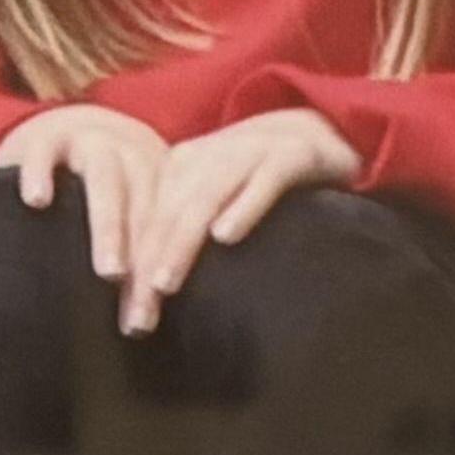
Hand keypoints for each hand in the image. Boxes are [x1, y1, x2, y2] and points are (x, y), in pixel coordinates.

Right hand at [0, 105, 172, 300]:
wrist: (67, 124)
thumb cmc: (103, 187)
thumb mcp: (133, 205)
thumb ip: (145, 248)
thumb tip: (148, 322)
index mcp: (159, 178)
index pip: (164, 230)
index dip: (158, 273)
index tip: (147, 319)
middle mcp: (131, 157)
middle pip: (144, 211)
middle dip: (145, 260)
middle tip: (143, 306)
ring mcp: (91, 142)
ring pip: (106, 182)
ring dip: (110, 227)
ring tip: (110, 271)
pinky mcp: (48, 135)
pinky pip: (44, 151)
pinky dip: (41, 172)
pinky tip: (36, 201)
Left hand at [116, 108, 357, 331]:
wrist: (325, 130)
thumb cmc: (260, 181)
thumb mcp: (214, 204)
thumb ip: (182, 237)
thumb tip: (148, 299)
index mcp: (178, 168)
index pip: (147, 225)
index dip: (134, 273)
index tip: (129, 324)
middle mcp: (206, 157)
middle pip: (167, 216)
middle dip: (149, 270)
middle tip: (140, 322)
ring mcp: (248, 151)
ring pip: (205, 199)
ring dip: (182, 243)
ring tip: (164, 285)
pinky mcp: (292, 153)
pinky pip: (264, 180)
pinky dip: (244, 206)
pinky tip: (226, 236)